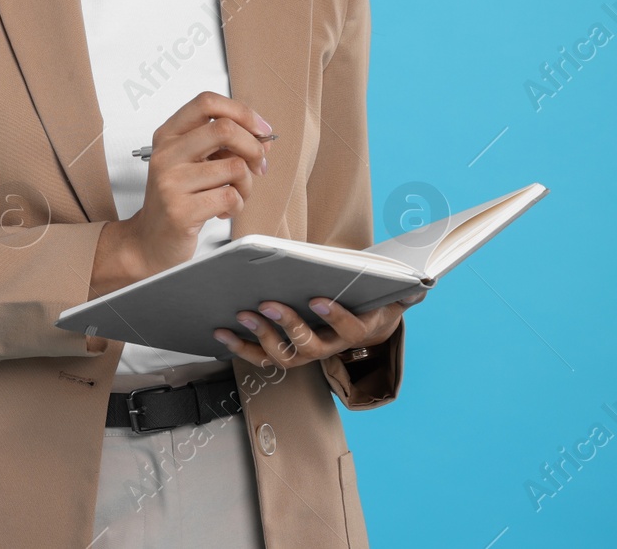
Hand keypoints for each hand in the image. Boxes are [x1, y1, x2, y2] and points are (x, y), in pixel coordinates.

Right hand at [119, 91, 271, 276]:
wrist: (150, 241)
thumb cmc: (176, 200)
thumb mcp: (195, 164)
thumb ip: (225, 147)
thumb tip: (264, 139)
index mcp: (168, 135)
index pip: (207, 102)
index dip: (242, 112)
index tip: (260, 129)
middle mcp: (166, 154)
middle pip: (225, 128)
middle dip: (254, 148)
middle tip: (258, 165)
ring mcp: (170, 182)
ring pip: (235, 167)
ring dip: (247, 185)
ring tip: (234, 194)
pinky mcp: (180, 210)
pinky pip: (230, 196)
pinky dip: (237, 206)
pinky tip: (223, 210)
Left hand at [213, 292, 425, 368]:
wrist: (363, 322)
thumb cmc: (368, 299)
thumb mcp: (386, 292)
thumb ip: (399, 287)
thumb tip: (420, 283)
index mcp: (357, 332)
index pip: (350, 329)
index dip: (336, 316)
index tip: (319, 298)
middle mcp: (330, 348)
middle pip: (310, 346)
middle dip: (288, 325)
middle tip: (267, 304)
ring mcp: (306, 354)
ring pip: (284, 356)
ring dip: (261, 337)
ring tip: (242, 314)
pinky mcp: (285, 354)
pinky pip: (261, 356)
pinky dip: (240, 346)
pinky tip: (221, 332)